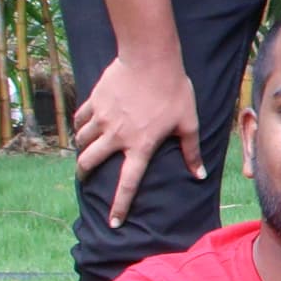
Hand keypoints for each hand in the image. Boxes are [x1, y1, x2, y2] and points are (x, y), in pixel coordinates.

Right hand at [71, 50, 201, 226]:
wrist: (150, 58)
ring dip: (82, 149)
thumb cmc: (174, 90)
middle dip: (84, 175)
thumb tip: (200, 175)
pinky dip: (80, 126)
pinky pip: (80, 119)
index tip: (112, 222)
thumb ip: (191, 151)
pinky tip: (84, 127)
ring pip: (82, 141)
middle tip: (84, 178)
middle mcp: (117, 136)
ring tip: (85, 151)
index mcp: (140, 146)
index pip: (128, 184)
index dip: (119, 206)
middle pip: (90, 163)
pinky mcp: (94, 101)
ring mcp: (102, 118)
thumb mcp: (188, 122)